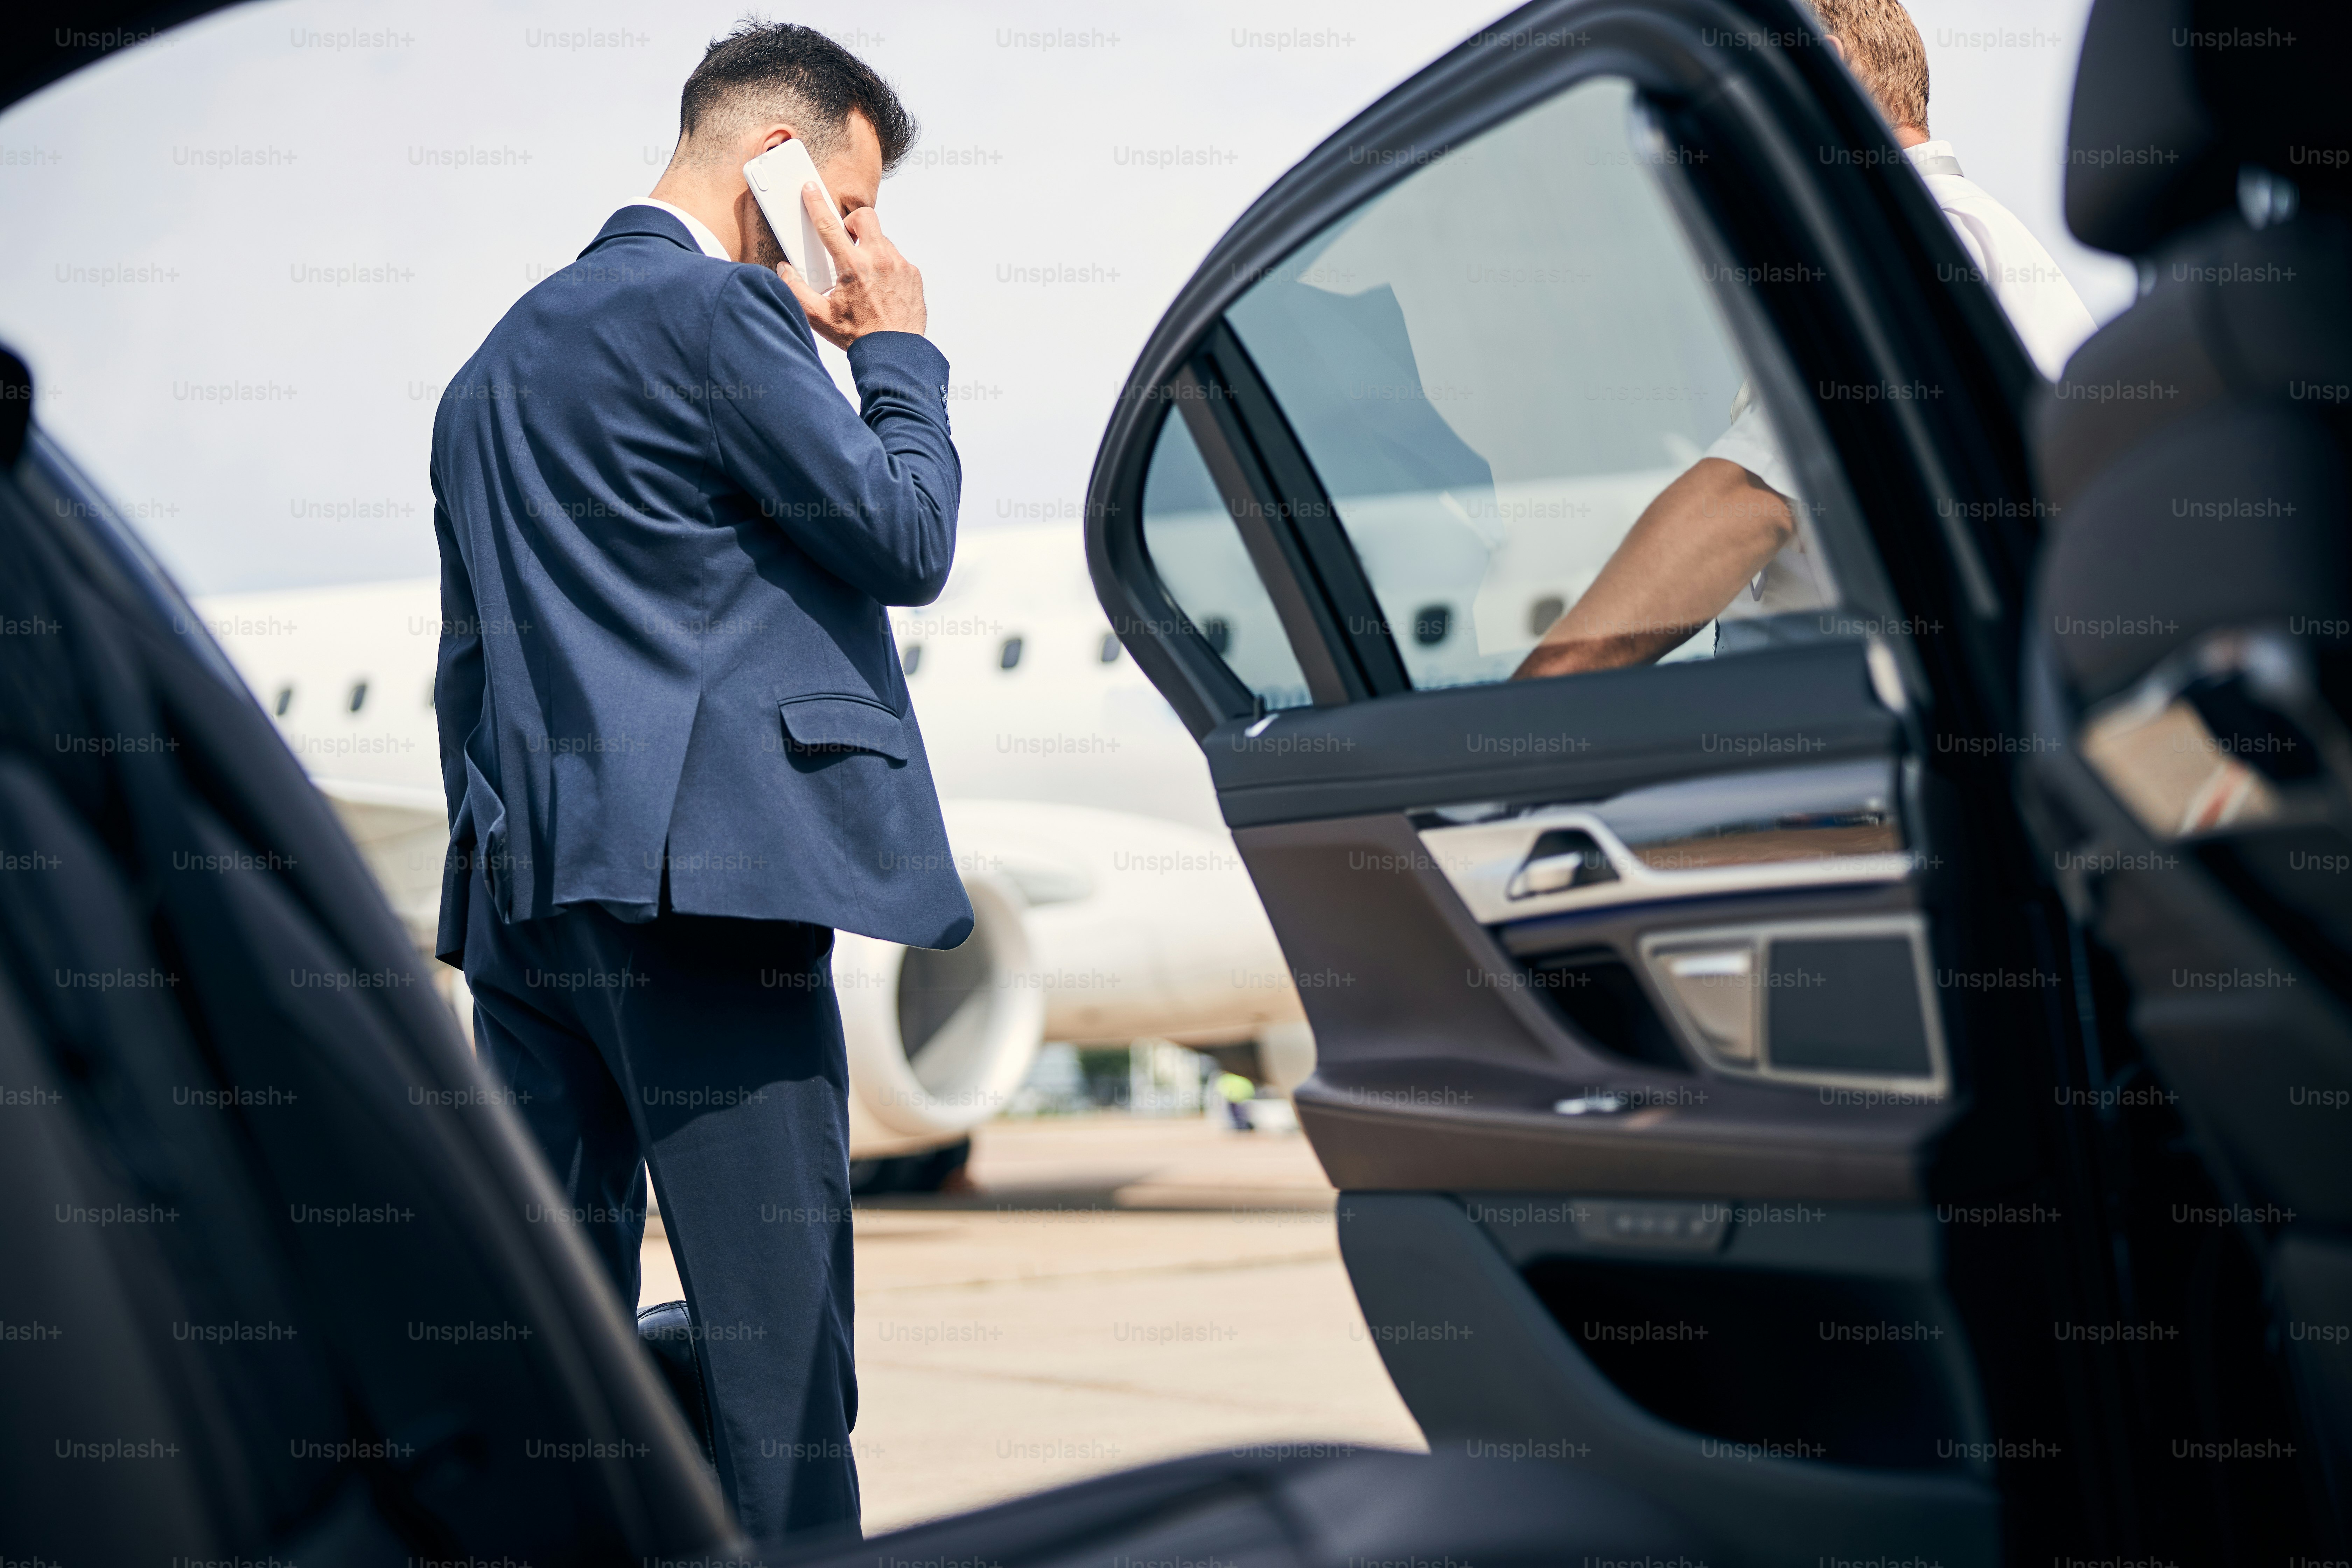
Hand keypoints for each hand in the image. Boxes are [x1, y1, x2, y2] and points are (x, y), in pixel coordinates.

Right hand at [777, 181, 926, 348]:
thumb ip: (796, 290)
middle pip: (865, 217)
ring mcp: (900, 265)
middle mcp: (879, 260)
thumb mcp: (819, 317)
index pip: (829, 226)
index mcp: (853, 267)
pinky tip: (881, 287)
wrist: (894, 353)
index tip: (811, 189)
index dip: (816, 204)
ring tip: (864, 275)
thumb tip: (784, 271)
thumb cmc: (858, 336)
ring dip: (870, 249)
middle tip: (847, 240)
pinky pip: (897, 259)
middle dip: (853, 222)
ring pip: (882, 240)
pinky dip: (886, 266)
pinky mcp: (913, 274)